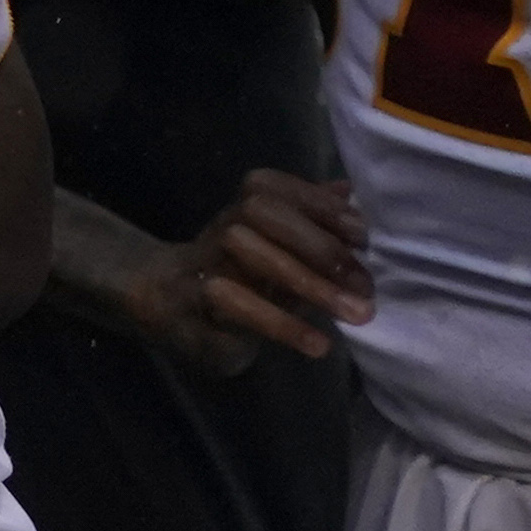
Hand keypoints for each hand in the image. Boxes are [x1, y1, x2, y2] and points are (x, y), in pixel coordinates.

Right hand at [67, 170, 375, 374]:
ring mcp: (202, 260)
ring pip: (244, 248)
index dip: (317, 202)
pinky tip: (318, 344)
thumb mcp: (278, 250)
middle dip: (318, 243)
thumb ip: (312, 222)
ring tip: (356, 314)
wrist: (165, 299)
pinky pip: (232, 303)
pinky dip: (280, 323)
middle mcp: (221, 226)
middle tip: (365, 283)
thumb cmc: (239, 275)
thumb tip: (350, 191)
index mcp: (242, 210)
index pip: (273, 186)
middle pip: (259, 210)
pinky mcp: (193, 302)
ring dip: (306, 281)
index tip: (362, 233)